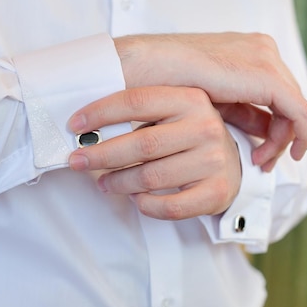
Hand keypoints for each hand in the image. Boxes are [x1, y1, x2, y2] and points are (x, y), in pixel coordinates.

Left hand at [68, 86, 240, 220]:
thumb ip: (138, 115)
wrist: (232, 163)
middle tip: (78, 162)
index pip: (136, 102)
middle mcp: (206, 127)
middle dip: (101, 155)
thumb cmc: (187, 136)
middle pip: (141, 144)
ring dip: (119, 183)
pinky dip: (145, 205)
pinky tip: (136, 198)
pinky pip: (169, 206)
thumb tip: (86, 128)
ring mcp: (214, 161)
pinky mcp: (217, 192)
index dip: (101, 114)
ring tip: (104, 183)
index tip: (74, 126)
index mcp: (190, 99)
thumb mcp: (171, 114)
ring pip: (151, 177)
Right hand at [114, 33, 306, 170]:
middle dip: (278, 136)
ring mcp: (267, 61)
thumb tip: (254, 133)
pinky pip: (299, 113)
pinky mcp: (267, 78)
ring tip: (262, 162)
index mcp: (247, 50)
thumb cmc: (164, 81)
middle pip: (287, 101)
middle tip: (262, 162)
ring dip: (282, 140)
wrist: (149, 66)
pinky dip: (298, 136)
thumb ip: (234, 111)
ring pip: (295, 108)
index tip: (257, 154)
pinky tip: (287, 155)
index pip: (274, 93)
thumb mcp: (206, 99)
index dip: (271, 127)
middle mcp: (262, 50)